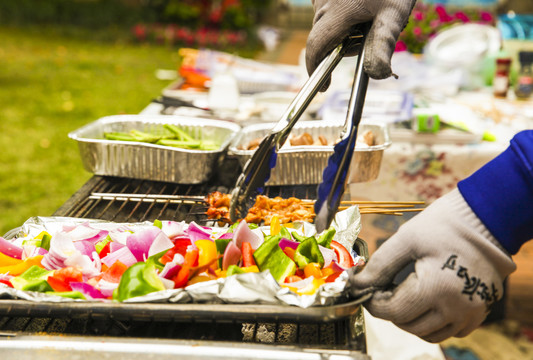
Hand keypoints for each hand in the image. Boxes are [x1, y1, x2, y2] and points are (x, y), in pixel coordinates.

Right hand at [306, 0, 415, 84]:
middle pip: (324, 39)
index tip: (325, 86)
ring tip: (372, 16)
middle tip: (368, 38)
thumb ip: (383, 45)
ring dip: (345, 30)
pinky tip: (364, 6)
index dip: (316, 69)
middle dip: (343, 47)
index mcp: (334, 14)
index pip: (315, 48)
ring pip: (328, 25)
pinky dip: (345, 16)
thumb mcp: (393, 14)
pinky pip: (331, 11)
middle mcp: (322, 5)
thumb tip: (378, 75)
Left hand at [349, 189, 515, 342]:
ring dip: (409, 319)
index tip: (365, 289)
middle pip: (409, 325)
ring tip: (402, 293)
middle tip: (383, 288)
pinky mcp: (479, 313)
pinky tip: (423, 300)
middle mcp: (456, 308)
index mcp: (436, 288)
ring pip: (428, 333)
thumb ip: (380, 265)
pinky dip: (431, 322)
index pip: (393, 311)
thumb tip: (357, 283)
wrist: (485, 219)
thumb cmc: (444, 225)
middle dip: (390, 309)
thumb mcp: (406, 239)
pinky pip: (448, 331)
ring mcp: (470, 314)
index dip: (373, 302)